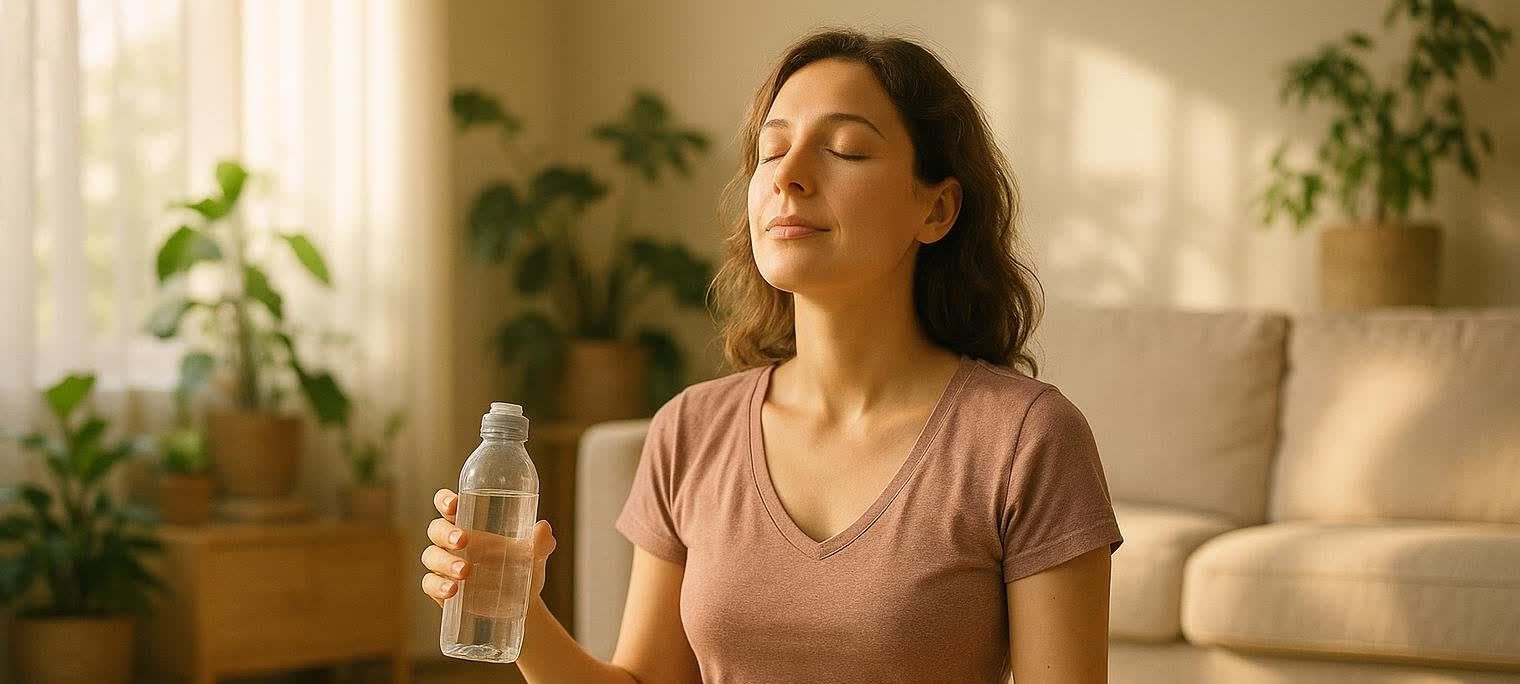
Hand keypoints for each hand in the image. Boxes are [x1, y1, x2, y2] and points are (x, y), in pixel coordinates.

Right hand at [421, 488, 556, 609]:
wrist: (523, 605)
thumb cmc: (523, 569)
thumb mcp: (534, 556)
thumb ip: (540, 543)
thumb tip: (543, 528)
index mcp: (471, 524)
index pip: (449, 505)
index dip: (444, 500)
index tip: (453, 504)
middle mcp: (453, 542)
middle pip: (436, 529)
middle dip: (446, 533)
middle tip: (463, 541)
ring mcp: (445, 565)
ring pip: (431, 556)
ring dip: (444, 562)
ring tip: (465, 572)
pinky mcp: (441, 589)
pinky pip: (429, 584)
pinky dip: (437, 586)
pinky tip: (452, 590)